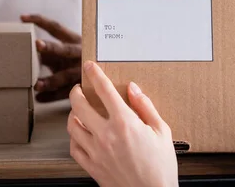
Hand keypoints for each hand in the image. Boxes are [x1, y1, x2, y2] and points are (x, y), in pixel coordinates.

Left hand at [20, 14, 80, 102]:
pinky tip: (39, 98)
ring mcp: (81, 71)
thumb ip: (50, 53)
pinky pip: (66, 92)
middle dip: (51, 47)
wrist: (105, 74)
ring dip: (50, 80)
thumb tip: (26, 51)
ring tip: (36, 85)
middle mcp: (79, 53)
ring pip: (66, 75)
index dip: (40, 21)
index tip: (23, 18)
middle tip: (37, 45)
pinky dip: (52, 96)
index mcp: (74, 40)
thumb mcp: (67, 52)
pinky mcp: (82, 86)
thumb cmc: (77, 61)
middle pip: (65, 50)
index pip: (56, 27)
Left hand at [68, 61, 177, 186]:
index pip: (104, 90)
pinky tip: (79, 134)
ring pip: (72, 126)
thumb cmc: (161, 168)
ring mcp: (96, 152)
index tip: (90, 67)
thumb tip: (133, 89)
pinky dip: (73, 138)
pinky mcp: (92, 167)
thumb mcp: (162, 132)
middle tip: (79, 88)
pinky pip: (74, 148)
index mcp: (125, 123)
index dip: (95, 74)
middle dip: (76, 91)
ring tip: (77, 110)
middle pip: (79, 105)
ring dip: (72, 113)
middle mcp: (106, 135)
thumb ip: (146, 107)